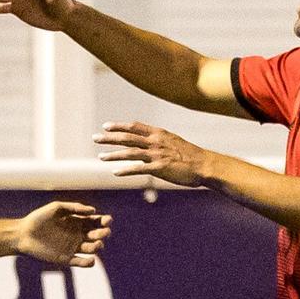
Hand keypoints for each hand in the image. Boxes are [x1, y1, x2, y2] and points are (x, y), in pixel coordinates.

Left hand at [11, 201, 111, 267]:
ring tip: (96, 244)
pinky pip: (80, 262)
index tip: (107, 220)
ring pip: (91, 248)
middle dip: (103, 233)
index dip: (104, 221)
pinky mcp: (65, 258)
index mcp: (77, 221)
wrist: (22, 234)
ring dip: (97, 246)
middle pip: (97, 235)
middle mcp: (77, 234)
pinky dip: (88, 263)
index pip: (95, 221)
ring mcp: (72, 247)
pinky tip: (91, 260)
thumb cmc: (38, 218)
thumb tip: (93, 210)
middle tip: (103, 232)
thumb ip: (74, 207)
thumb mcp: (56, 208)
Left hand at [94, 122, 211, 187]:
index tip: (106, 126)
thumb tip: (144, 143)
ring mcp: (157, 155)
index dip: (119, 126)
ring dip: (113, 154)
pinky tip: (115, 172)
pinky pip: (139, 168)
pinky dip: (126, 170)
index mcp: (158, 134)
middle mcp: (156, 142)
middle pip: (128, 137)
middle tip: (95, 138)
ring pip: (130, 152)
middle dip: (109, 138)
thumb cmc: (189, 155)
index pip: (134, 126)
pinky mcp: (160, 168)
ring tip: (100, 157)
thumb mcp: (172, 142)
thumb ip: (157, 141)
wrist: (204, 165)